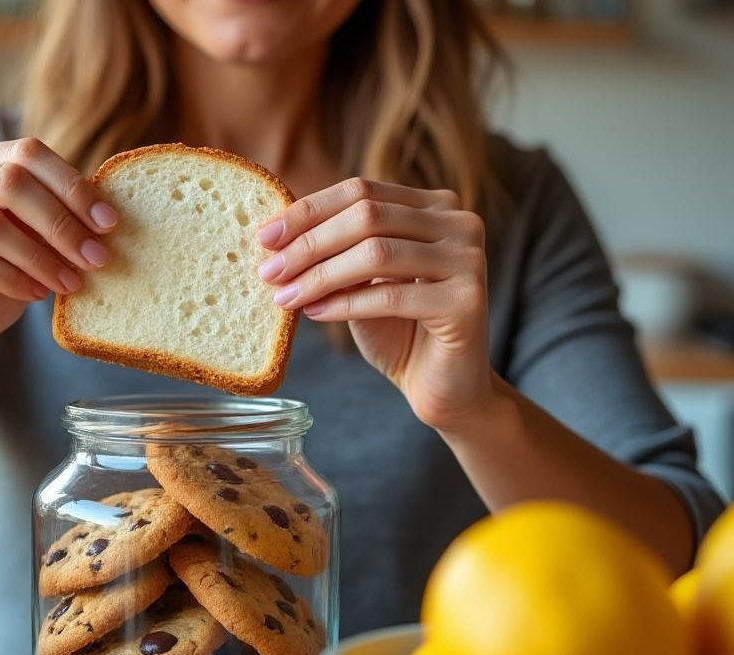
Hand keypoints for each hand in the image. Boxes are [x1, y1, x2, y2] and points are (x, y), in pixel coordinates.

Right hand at [0, 137, 118, 378]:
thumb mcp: (26, 242)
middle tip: (97, 257)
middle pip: (8, 181)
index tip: (110, 223)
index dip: (72, 185)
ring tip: (71, 283)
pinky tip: (36, 295)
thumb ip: (51, 216)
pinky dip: (11, 278)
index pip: (24, 152)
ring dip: (40, 256)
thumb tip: (106, 206)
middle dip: (61, 222)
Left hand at [257, 177, 494, 429]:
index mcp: (434, 205)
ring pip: (377, 253)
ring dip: (321, 276)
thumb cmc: (396, 329)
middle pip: (367, 217)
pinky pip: (390, 296)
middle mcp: (459, 223)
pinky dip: (344, 304)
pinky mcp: (467, 301)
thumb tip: (273, 233)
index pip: (361, 191)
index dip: (308, 211)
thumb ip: (333, 248)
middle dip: (309, 244)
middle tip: (268, 271)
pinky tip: (314, 315)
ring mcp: (469, 259)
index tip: (264, 237)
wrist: (440, 386)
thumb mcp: (359, 279)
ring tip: (285, 297)